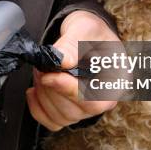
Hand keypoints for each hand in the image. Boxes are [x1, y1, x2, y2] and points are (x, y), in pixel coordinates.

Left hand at [26, 10, 118, 130]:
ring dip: (42, 95)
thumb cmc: (90, 32)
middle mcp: (104, 100)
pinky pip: (51, 121)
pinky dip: (37, 108)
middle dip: (50, 89)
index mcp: (116, 81)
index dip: (68, 90)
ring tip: (41, 71)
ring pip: (60, 117)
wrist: (84, 36)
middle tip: (42, 67)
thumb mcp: (84, 27)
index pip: (94, 100)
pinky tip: (35, 90)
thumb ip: (73, 43)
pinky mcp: (70, 111)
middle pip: (74, 111)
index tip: (49, 76)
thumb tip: (62, 61)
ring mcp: (86, 109)